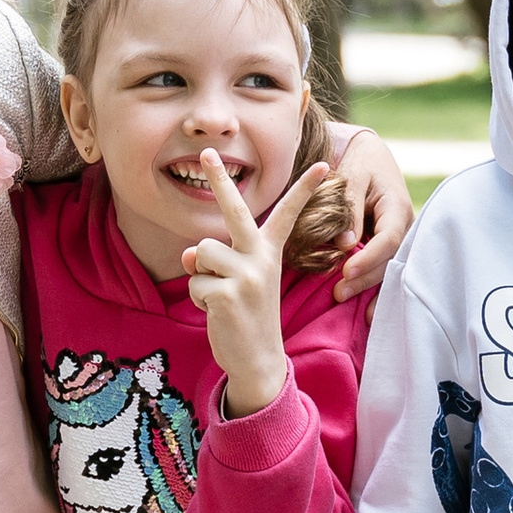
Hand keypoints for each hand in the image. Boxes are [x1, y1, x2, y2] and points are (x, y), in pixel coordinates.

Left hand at [183, 152, 327, 413]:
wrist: (259, 361)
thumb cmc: (247, 316)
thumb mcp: (237, 283)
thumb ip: (216, 261)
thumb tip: (188, 254)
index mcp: (270, 253)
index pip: (288, 215)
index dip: (305, 189)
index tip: (325, 165)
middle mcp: (261, 258)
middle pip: (235, 210)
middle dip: (220, 178)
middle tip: (205, 151)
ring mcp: (246, 274)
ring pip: (200, 252)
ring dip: (200, 276)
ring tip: (220, 297)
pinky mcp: (227, 293)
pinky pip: (194, 282)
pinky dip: (198, 299)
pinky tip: (218, 314)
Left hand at [326, 123, 413, 300]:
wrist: (373, 157)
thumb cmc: (361, 164)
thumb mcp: (352, 177)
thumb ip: (348, 208)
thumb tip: (345, 245)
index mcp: (398, 207)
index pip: (389, 239)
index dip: (369, 258)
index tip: (346, 271)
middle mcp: (406, 227)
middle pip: (390, 260)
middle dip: (365, 279)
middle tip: (338, 293)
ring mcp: (402, 238)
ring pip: (390, 268)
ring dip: (369, 288)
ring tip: (343, 300)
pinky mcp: (392, 247)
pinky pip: (387, 269)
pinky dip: (377, 289)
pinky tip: (369, 313)